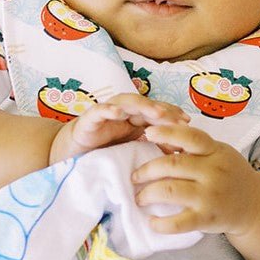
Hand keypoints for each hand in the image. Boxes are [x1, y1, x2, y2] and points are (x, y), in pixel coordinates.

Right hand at [49, 95, 187, 163]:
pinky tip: (117, 112)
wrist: (71, 156)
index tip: (188, 122)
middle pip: (146, 106)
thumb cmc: (104, 153)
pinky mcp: (88, 120)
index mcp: (135, 120)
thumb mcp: (132, 152)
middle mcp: (123, 113)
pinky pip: (99, 111)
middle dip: (163, 110)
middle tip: (178, 118)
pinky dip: (108, 109)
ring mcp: (107, 115)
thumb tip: (179, 154)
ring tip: (156, 113)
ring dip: (143, 106)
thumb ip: (152, 149)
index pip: (157, 112)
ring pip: (126, 103)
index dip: (172, 114)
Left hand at [130, 122, 259, 236]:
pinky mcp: (207, 218)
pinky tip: (152, 222)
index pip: (190, 137)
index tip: (147, 133)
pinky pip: (178, 222)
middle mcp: (214, 172)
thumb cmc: (230, 175)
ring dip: (147, 193)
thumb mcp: (220, 154)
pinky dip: (160, 223)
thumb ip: (196, 148)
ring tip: (140, 197)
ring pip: (169, 191)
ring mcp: (210, 196)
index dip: (167, 133)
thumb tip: (160, 139)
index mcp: (215, 152)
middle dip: (146, 170)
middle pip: (172, 165)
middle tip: (136, 176)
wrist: (254, 205)